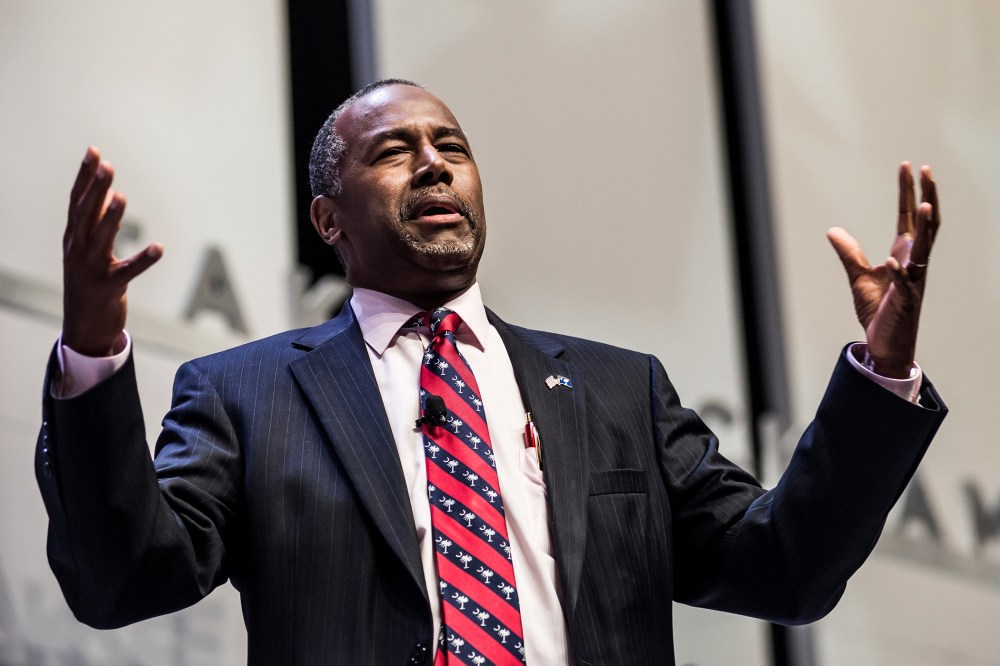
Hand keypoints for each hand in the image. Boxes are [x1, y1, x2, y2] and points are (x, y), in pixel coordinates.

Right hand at [62, 147, 162, 356]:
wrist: (83, 326)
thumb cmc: (89, 282)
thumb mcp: (91, 250)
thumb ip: (100, 222)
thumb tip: (110, 195)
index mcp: (73, 237)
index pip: (77, 200)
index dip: (84, 176)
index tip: (93, 151)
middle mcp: (78, 250)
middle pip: (86, 214)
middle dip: (96, 189)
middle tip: (107, 166)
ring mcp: (91, 269)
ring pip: (101, 239)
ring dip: (111, 218)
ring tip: (122, 198)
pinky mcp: (108, 287)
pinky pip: (129, 271)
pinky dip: (144, 260)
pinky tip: (159, 248)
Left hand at [827, 162, 939, 377]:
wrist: (884, 343)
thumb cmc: (878, 311)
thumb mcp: (858, 278)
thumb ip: (849, 254)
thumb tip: (833, 231)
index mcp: (903, 255)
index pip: (908, 216)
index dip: (908, 191)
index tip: (908, 166)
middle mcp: (913, 263)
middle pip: (926, 225)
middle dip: (926, 197)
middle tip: (926, 170)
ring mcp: (913, 282)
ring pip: (924, 250)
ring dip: (925, 228)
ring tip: (924, 204)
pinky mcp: (905, 302)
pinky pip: (905, 285)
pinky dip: (899, 273)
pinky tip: (891, 261)